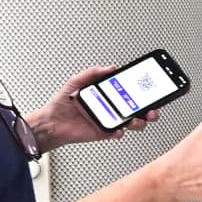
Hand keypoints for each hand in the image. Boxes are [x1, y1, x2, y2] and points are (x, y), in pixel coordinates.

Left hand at [28, 65, 158, 151]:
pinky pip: (117, 133)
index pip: (129, 93)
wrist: (50, 122)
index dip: (142, 92)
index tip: (149, 89)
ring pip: (133, 123)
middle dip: (149, 110)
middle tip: (151, 109)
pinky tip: (118, 129)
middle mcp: (111, 108)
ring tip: (135, 119)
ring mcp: (109, 121)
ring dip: (139, 122)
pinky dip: (119, 132)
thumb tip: (110, 68)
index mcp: (107, 95)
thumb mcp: (76, 81)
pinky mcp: (104, 132)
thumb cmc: (61, 103)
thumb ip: (93, 73)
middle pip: (137, 110)